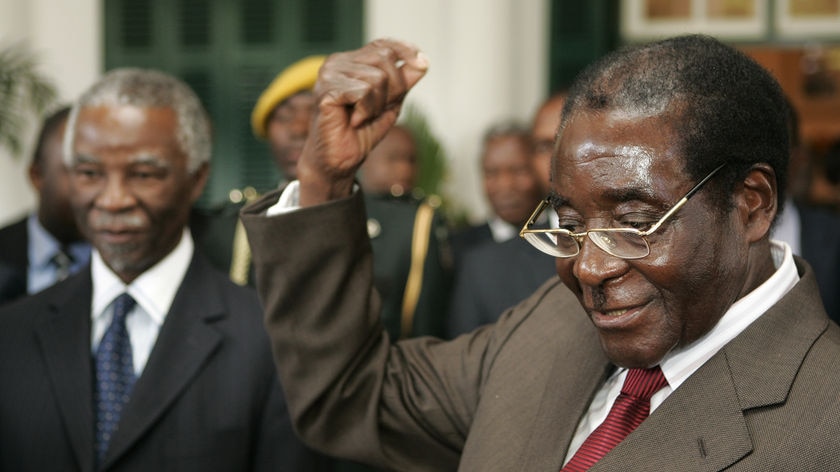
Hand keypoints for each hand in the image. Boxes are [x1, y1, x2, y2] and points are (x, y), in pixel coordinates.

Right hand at [296, 39, 428, 205]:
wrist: (340, 159)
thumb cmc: (362, 131)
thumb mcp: (390, 103)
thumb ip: (404, 82)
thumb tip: (423, 62)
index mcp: (352, 61)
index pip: (383, 44)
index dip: (406, 50)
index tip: (424, 64)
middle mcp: (338, 62)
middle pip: (385, 59)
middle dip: (393, 89)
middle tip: (377, 110)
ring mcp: (329, 74)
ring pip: (376, 78)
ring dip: (377, 105)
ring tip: (362, 117)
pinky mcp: (326, 90)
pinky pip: (364, 92)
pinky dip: (366, 111)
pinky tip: (355, 121)